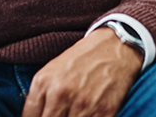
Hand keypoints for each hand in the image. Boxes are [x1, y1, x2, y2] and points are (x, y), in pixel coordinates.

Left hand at [22, 27, 142, 116]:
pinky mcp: (104, 112)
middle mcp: (61, 94)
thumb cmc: (82, 59)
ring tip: (74, 113)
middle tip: (61, 114)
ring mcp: (82, 104)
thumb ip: (39, 96)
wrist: (116, 46)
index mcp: (44, 82)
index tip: (44, 116)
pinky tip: (88, 114)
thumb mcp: (52, 70)